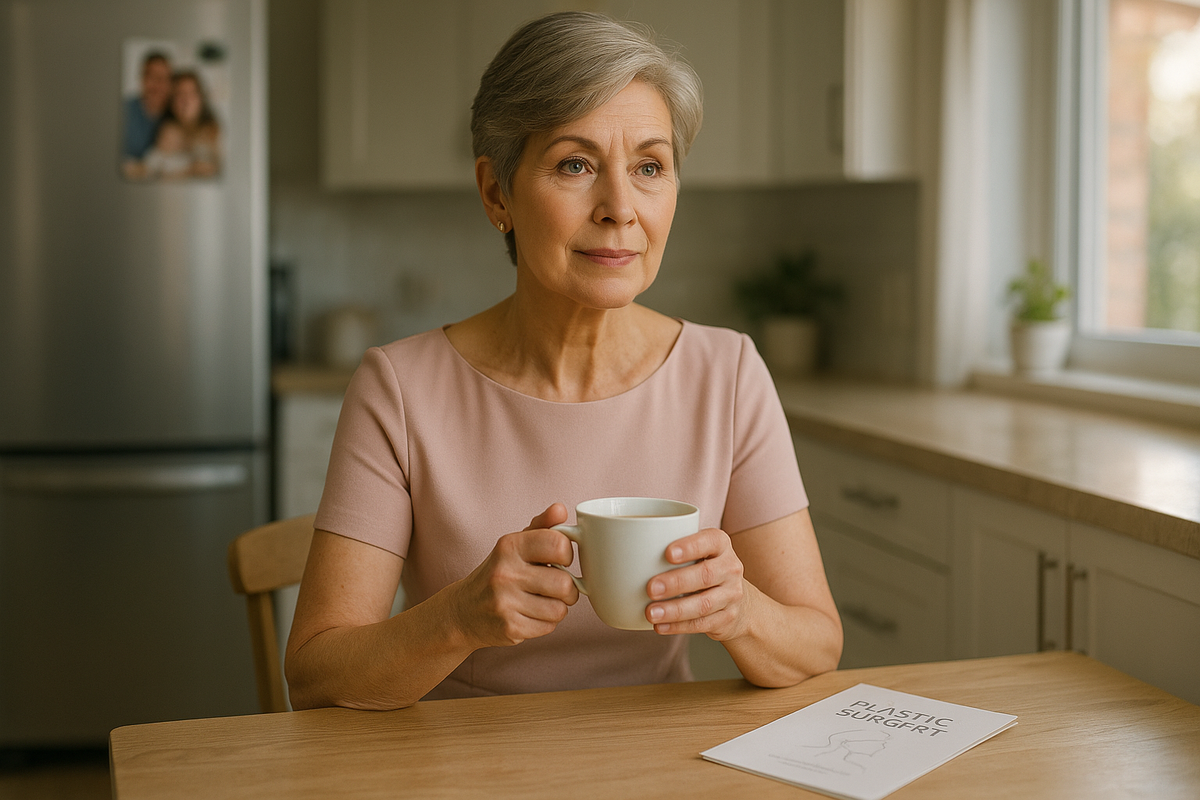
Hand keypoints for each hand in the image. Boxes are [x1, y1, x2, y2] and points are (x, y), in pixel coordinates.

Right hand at [451, 503, 579, 648]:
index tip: (560, 560)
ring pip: (560, 609)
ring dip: (557, 607)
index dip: (567, 554)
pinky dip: (546, 623)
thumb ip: (541, 527)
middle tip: (555, 587)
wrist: (463, 612)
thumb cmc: (498, 573)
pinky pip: (550, 627)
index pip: (558, 544)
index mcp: (509, 546)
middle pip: (564, 583)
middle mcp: (505, 573)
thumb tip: (560, 509)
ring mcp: (505, 603)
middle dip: (567, 588)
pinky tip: (531, 615)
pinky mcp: (509, 628)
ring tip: (542, 601)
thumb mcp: (514, 545)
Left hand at [644, 528, 748, 639]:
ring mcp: (732, 594)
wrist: (740, 602)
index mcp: (720, 544)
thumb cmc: (703, 568)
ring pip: (703, 604)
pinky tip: (660, 626)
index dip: (690, 547)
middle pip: (705, 575)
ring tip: (651, 613)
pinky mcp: (727, 618)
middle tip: (650, 588)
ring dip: (675, 610)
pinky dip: (679, 626)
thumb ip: (669, 550)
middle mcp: (730, 567)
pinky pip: (702, 624)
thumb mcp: (696, 552)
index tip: (667, 553)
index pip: (710, 541)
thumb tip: (620, 555)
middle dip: (676, 582)